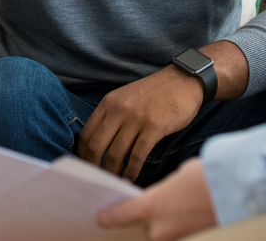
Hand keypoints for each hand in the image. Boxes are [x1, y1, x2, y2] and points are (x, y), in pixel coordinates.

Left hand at [78, 66, 203, 180]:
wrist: (182, 81)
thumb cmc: (154, 94)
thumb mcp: (125, 98)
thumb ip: (112, 116)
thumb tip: (101, 145)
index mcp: (108, 103)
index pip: (87, 133)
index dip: (83, 154)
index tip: (85, 168)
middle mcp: (118, 110)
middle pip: (97, 145)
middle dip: (94, 166)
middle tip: (97, 181)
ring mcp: (136, 118)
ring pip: (116, 153)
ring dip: (113, 172)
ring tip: (113, 183)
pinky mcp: (154, 127)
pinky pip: (137, 155)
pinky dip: (132, 170)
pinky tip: (131, 179)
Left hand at [97, 158, 217, 239]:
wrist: (239, 191)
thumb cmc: (207, 177)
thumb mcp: (178, 178)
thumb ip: (164, 191)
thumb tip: (164, 198)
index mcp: (151, 206)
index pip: (119, 215)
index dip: (108, 217)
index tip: (99, 220)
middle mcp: (160, 229)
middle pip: (142, 231)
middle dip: (144, 224)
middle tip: (146, 214)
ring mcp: (177, 239)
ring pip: (160, 236)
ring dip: (162, 228)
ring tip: (172, 213)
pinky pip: (177, 236)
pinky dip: (177, 230)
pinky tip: (183, 219)